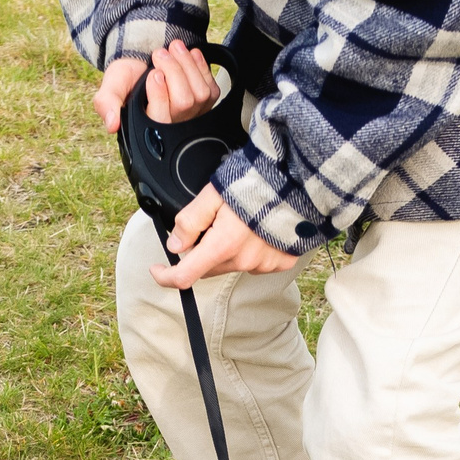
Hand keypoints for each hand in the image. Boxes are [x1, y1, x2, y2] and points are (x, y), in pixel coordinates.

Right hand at [92, 39, 225, 131]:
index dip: (159, 93)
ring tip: (173, 48)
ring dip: (187, 65)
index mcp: (148, 126)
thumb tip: (112, 125)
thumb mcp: (111, 86)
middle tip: (159, 53)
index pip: (160, 118)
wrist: (145, 59)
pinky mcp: (205, 103)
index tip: (153, 72)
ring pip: (199, 94)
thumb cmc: (127, 77)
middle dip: (173, 71)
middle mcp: (172, 126)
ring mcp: (191, 116)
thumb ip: (107, 103)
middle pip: (183, 103)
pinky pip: (210, 88)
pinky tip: (189, 56)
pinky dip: (201, 67)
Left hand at [152, 184, 300, 287]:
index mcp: (223, 245)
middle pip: (209, 267)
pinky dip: (252, 250)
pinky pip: (257, 262)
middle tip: (209, 223)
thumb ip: (190, 220)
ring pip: (233, 264)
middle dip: (201, 252)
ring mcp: (264, 264)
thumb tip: (176, 244)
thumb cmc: (258, 182)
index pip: (185, 276)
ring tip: (241, 221)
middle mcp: (243, 261)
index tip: (158, 270)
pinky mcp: (281, 262)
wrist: (302, 182)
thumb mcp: (214, 193)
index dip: (166, 276)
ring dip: (228, 250)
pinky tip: (259, 229)